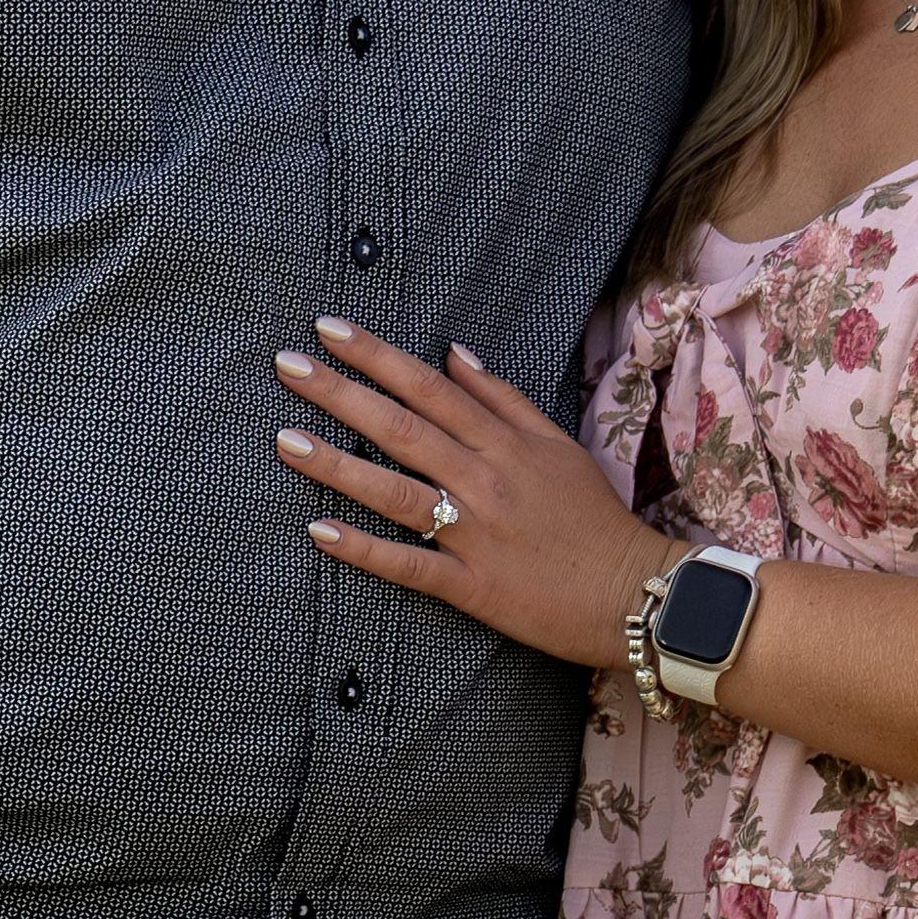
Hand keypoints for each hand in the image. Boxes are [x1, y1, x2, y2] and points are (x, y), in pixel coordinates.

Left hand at [277, 316, 664, 670]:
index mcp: (503, 443)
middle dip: (339, 393)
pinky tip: (320, 531)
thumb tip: (454, 354)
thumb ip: (504, 399)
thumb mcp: (558, 444)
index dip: (375, 355)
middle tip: (286, 365)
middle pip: (401, 427)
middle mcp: (484, 479)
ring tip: (285, 440)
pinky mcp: (472, 586)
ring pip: (395, 490)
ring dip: (336, 465)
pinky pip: (409, 564)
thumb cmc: (595, 518)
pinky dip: (364, 548)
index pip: (428, 386)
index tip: (329, 329)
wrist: (632, 589)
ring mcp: (475, 533)